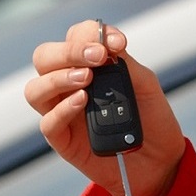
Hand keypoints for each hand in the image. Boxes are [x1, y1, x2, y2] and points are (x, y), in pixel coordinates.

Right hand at [25, 20, 186, 195]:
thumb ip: (125, 64)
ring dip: (58, 77)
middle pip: (44, 58)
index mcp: (87, 65)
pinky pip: (48, 123)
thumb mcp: (145, 85)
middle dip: (68, 51)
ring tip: (86, 78)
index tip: (117, 42)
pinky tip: (83, 101)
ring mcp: (62, 112)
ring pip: (35, 89)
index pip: (74, 37)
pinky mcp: (63, 140)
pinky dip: (63, 109)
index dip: (90, 33)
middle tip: (97, 57)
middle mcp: (68, 84)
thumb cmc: (151, 119)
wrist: (160, 161)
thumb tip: (106, 44)